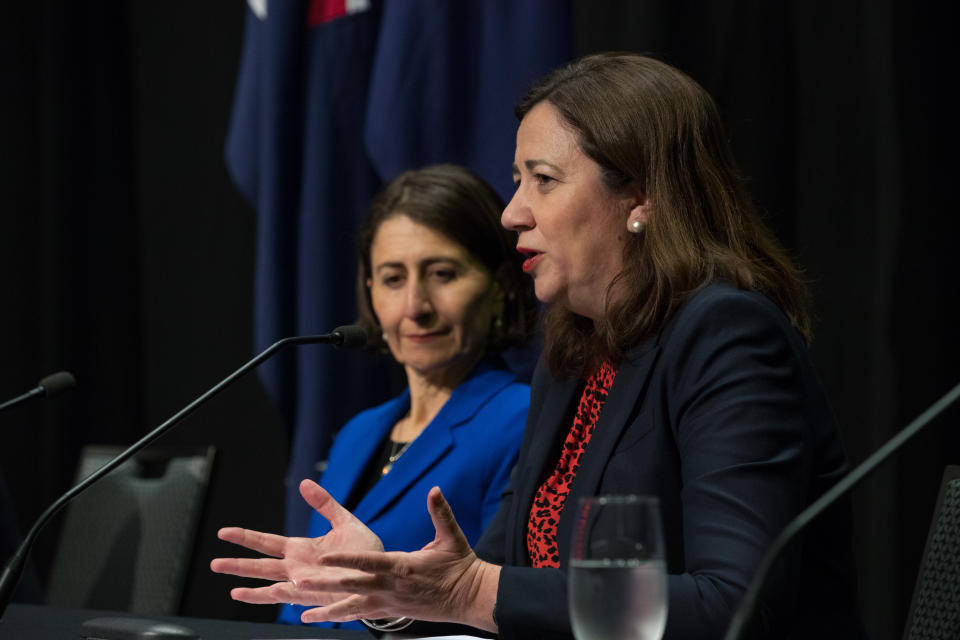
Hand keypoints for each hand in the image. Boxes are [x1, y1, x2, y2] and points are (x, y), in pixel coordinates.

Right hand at [209, 479, 382, 607]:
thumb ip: (324, 504)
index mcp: (300, 549)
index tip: (224, 533)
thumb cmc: (363, 551)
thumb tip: (305, 483)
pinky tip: (275, 594)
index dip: (244, 537)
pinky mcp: (321, 597)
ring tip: (234, 590)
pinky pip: (300, 598)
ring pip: (274, 588)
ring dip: (254, 590)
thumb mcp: (344, 521)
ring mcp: (307, 585)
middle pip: (261, 567)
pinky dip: (287, 598)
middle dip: (238, 566)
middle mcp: (298, 568)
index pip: (266, 543)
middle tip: (214, 564)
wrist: (383, 572)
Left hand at [296, 486, 499, 631]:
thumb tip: (435, 490)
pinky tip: (316, 618)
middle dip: (324, 585)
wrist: (468, 598)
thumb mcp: (452, 537)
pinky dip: (337, 617)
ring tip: (302, 610)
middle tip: (299, 581)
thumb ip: (441, 512)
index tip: (324, 557)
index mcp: (402, 566)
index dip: (345, 560)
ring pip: (352, 607)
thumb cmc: (460, 567)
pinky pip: (359, 616)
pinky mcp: (389, 611)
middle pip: (352, 586)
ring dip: (326, 608)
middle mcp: (391, 587)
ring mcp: (389, 602)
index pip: (368, 563)